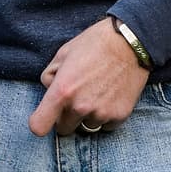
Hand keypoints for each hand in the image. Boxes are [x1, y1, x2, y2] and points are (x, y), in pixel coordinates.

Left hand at [29, 18, 148, 136]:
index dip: (40, 123)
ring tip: (96, 93)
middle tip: (76, 99)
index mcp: (62, 91)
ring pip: (86, 127)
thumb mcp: (62, 53)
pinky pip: (106, 126)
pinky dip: (106, 116)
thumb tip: (49, 92)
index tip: (45, 117)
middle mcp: (80, 106)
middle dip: (66, 117)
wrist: (131, 42)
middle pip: (64, 129)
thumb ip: (49, 76)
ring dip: (87, 116)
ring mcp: (101, 113)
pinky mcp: (119, 116)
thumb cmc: (95, 44)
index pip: (39, 126)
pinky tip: (110, 96)